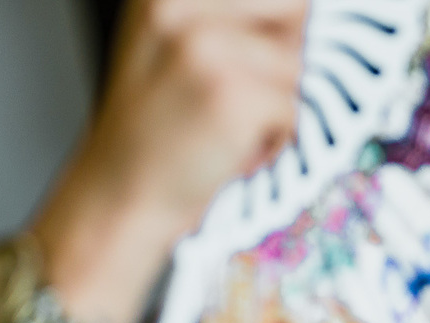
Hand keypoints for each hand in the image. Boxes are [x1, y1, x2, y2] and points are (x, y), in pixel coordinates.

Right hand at [86, 0, 306, 231]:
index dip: (282, 25)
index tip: (256, 60)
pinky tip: (232, 150)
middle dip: (284, 58)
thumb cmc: (159, 129)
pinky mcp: (230, 94)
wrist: (121, 196)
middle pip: (295, 11)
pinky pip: (293, 110)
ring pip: (297, 66)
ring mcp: (205, 48)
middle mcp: (179, 4)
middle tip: (237, 95)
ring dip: (277, 105)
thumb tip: (308, 8)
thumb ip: (230, 16)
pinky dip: (275, 139)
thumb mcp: (173, 43)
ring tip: (227, 126)